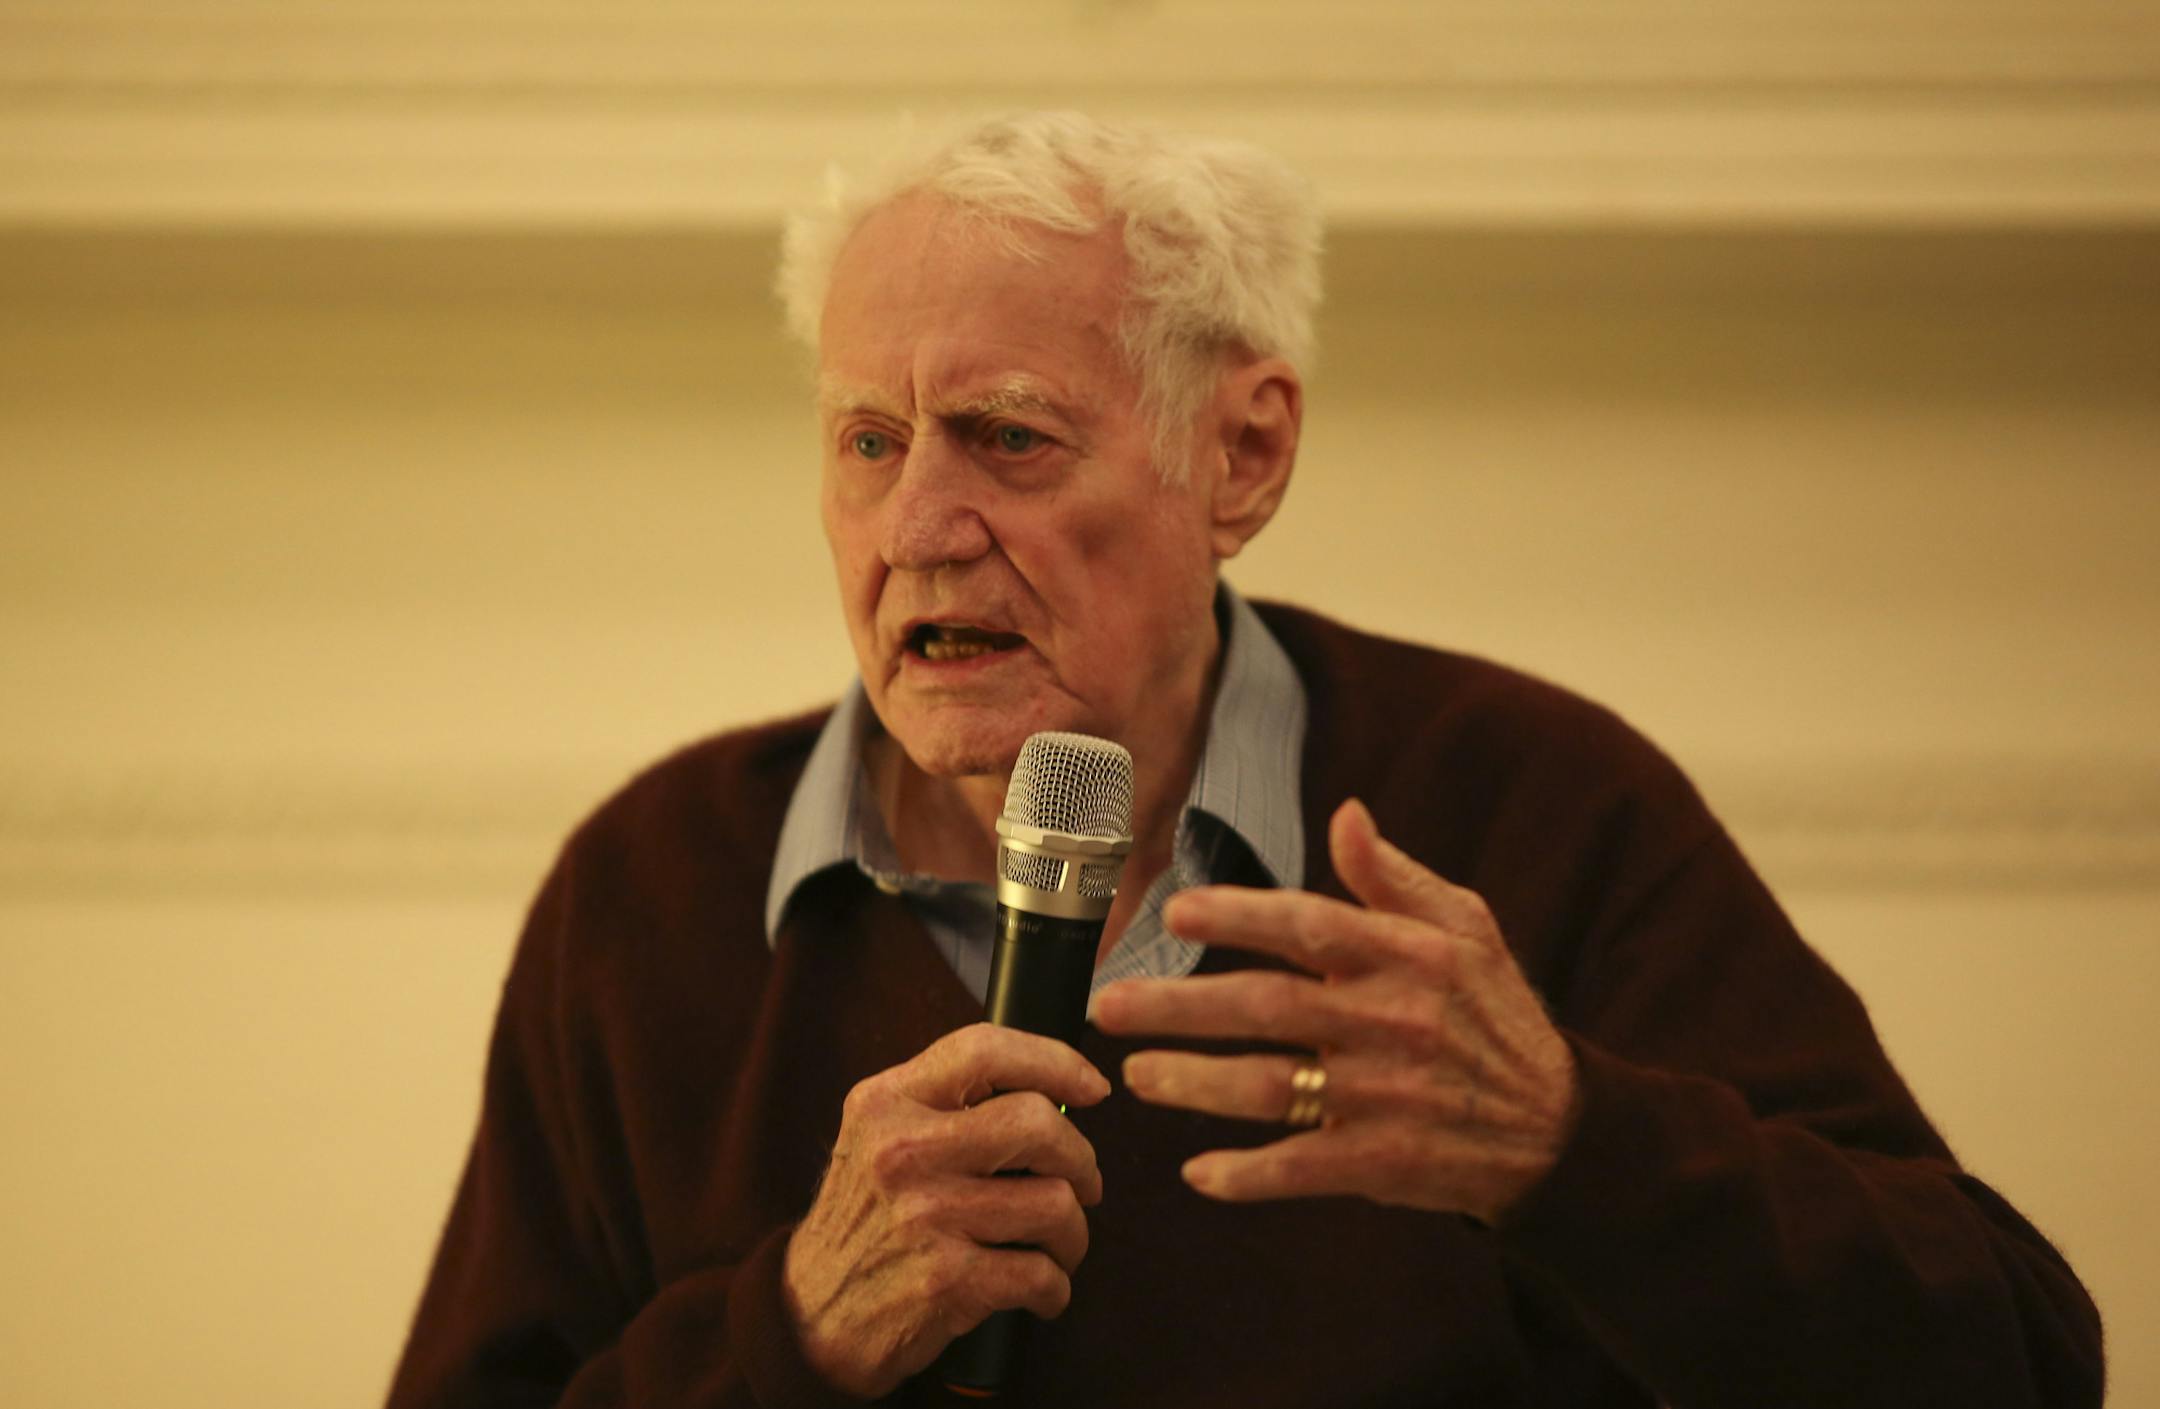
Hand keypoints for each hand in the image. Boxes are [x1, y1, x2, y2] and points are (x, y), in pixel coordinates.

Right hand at [782, 1023, 1109, 1397]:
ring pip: (1054, 1203)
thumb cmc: (866, 1218)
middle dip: (1080, 1159)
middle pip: (1037, 1123)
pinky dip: (1056, 1288)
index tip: (1092, 1088)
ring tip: (1056, 1245)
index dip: (1055, 1061)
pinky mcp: (946, 1281)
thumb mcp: (878, 1136)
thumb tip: (1053, 1088)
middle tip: (1082, 1183)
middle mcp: (902, 1152)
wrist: (809, 1315)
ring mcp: (925, 1216)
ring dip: (1073, 1233)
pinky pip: (1042, 1273)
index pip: (985, 1050)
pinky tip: (1040, 1290)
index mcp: (887, 1102)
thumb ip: (946, 1102)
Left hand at [1091, 798, 1578, 1224]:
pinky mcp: (1385, 1162)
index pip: (1310, 926)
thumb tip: (1346, 814)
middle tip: (1108, 1005)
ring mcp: (1387, 1096)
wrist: (1556, 1128)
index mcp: (1407, 955)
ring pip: (1274, 1089)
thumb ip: (1393, 877)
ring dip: (1196, 1084)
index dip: (1240, 917)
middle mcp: (1394, 1021)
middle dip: (1181, 1005)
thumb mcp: (1465, 928)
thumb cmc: (1492, 1013)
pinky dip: (1249, 1175)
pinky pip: (1304, 1168)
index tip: (1174, 912)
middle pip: (1269, 1007)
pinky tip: (1198, 1173)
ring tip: (1136, 1074)